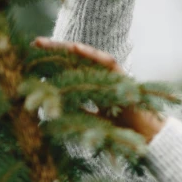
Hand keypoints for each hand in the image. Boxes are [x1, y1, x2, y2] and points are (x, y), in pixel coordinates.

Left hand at [32, 37, 165, 142]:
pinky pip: (108, 62)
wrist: (148, 138)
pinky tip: (76, 47)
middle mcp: (104, 79)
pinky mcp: (123, 79)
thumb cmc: (125, 133)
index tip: (33, 60)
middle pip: (77, 60)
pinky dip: (92, 54)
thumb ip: (79, 113)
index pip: (72, 71)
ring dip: (67, 48)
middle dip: (56, 51)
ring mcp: (114, 77)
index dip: (55, 64)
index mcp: (95, 88)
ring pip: (88, 57)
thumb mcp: (94, 122)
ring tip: (47, 43)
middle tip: (34, 43)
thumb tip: (53, 112)